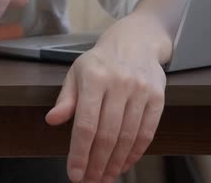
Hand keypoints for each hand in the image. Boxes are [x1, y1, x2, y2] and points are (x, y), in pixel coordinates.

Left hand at [45, 15, 167, 182]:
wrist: (135, 42)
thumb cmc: (99, 62)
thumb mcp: (75, 74)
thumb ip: (65, 99)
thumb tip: (52, 120)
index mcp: (94, 79)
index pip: (86, 124)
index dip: (79, 153)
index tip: (74, 173)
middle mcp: (119, 85)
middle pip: (107, 134)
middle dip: (97, 163)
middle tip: (90, 180)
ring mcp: (141, 91)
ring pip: (128, 136)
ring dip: (115, 162)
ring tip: (105, 177)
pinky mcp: (158, 98)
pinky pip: (147, 132)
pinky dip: (135, 152)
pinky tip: (124, 164)